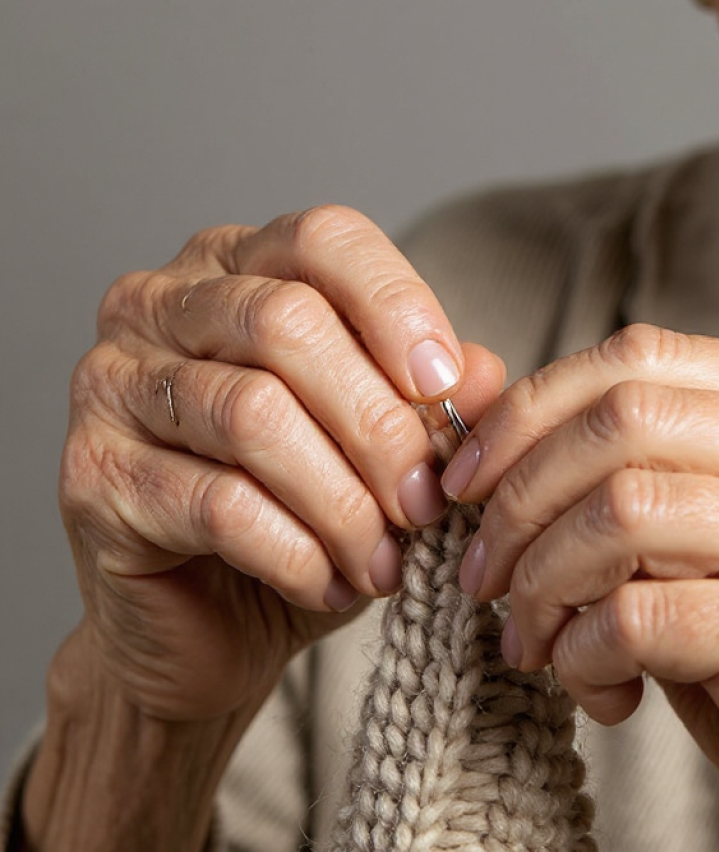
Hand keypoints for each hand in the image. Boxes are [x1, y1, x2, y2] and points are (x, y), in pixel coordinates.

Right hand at [60, 205, 503, 721]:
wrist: (205, 623)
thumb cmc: (297, 515)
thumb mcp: (379, 445)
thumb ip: (427, 397)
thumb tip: (482, 372)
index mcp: (237, 267)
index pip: (323, 239)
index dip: (397, 305)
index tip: (446, 387)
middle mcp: (162, 304)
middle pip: (289, 324)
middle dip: (379, 425)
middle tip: (427, 503)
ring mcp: (114, 382)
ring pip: (255, 414)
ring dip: (344, 500)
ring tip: (384, 559)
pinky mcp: (92, 473)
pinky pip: (215, 502)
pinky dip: (296, 551)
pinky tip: (331, 583)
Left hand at [444, 324, 718, 849]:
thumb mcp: (708, 532)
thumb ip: (633, 465)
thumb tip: (492, 423)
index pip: (641, 356)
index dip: (530, 409)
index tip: (468, 475)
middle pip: (622, 420)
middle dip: (519, 497)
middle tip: (480, 568)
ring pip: (620, 511)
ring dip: (541, 582)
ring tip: (529, 637)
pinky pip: (635, 614)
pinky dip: (580, 652)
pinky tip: (592, 685)